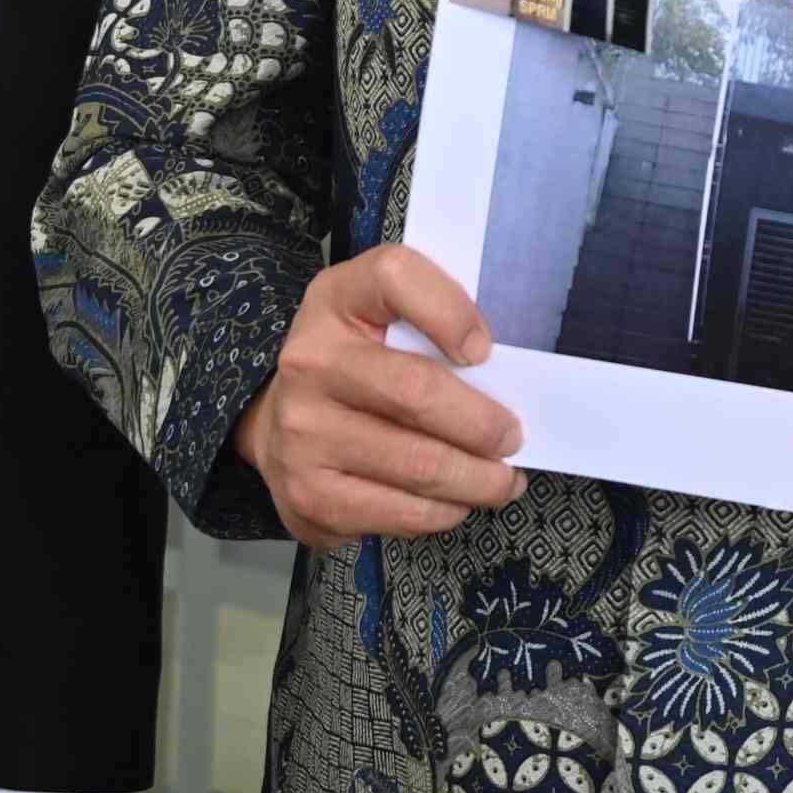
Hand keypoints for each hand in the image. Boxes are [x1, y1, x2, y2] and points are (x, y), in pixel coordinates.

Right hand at [232, 244, 526, 547]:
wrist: (279, 420)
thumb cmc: (357, 359)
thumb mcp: (385, 308)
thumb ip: (438, 309)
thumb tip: (496, 362)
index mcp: (336, 299)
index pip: (395, 277)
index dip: (450, 311)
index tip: (484, 350)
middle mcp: (309, 363)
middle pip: (418, 394)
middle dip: (484, 426)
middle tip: (513, 440)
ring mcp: (302, 435)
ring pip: (419, 467)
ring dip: (477, 482)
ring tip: (498, 480)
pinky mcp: (309, 497)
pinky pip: (399, 515)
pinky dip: (442, 513)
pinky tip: (453, 502)